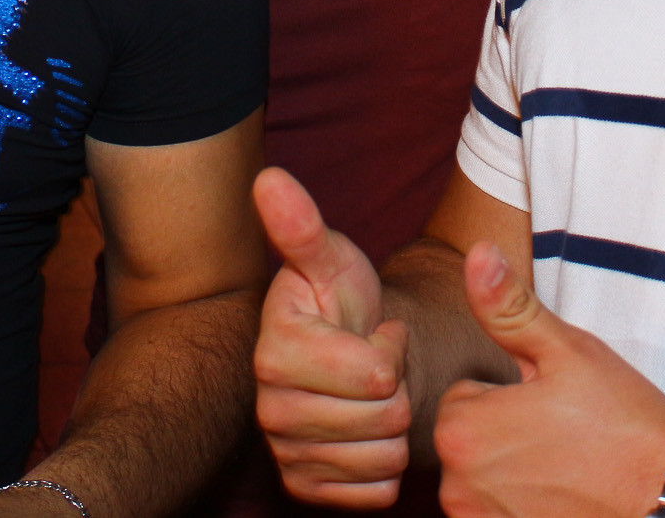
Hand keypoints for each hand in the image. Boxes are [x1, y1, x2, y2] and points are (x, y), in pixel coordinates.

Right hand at [251, 167, 412, 507]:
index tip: (373, 328)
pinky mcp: (307, 489)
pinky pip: (377, 492)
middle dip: (395, 386)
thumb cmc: (340, 302)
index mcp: (273, 351)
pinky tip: (368, 431)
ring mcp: (286, 453)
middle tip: (376, 363)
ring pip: (385, 456)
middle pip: (384, 417)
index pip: (374, 372)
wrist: (345, 353)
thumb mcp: (331, 259)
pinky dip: (386, 465)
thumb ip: (301, 226)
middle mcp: (269, 409)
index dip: (388, 347)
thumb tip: (268, 177)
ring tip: (373, 394)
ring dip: (394, 425)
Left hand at [435, 244, 664, 517]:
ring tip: (569, 469)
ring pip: (483, 482)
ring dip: (513, 476)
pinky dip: (523, 509)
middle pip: (468, 443)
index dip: (509, 397)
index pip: (464, 397)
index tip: (551, 407)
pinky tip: (565, 501)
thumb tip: (478, 252)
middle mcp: (457, 484)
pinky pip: (498, 515)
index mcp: (462, 427)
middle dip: (506, 436)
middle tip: (564, 437)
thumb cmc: (625, 425)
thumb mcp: (568, 351)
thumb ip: (508, 306)